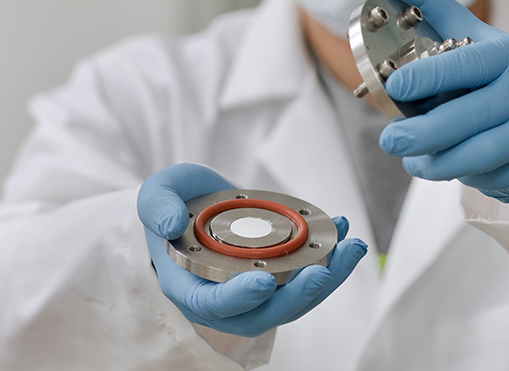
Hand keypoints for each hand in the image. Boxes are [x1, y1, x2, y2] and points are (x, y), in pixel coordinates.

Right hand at [137, 163, 366, 336]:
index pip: (212, 305)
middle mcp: (224, 298)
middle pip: (264, 314)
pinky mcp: (278, 276)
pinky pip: (306, 277)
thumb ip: (157, 206)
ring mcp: (254, 290)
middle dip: (298, 296)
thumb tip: (169, 223)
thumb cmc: (172, 204)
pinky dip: (331, 257)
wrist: (192, 204)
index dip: (238, 298)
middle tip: (322, 271)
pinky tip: (345, 229)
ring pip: (294, 300)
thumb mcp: (156, 194)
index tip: (263, 281)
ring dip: (328, 278)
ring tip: (351, 248)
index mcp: (188, 285)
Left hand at [362, 0, 508, 202]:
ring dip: (437, 161)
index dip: (429, 76)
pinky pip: (487, 173)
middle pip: (472, 114)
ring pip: (480, 151)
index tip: (394, 86)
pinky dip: (455, 173)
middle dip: (424, 132)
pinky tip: (436, 165)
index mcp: (507, 52)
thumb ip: (425, 5)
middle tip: (390, 139)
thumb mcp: (465, 34)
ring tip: (410, 160)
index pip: (466, 63)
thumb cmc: (488, 74)